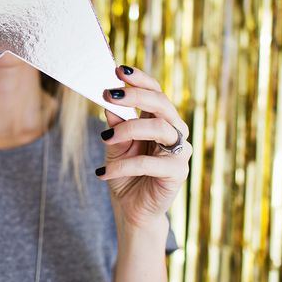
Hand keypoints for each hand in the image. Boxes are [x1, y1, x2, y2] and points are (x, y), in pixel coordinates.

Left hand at [96, 65, 191, 231]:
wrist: (132, 211)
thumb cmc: (125, 175)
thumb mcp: (114, 146)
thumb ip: (115, 125)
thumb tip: (109, 104)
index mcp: (159, 120)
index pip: (155, 91)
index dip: (139, 79)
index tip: (117, 70)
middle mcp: (173, 132)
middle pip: (162, 103)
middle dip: (136, 95)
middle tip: (110, 94)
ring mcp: (178, 152)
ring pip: (160, 127)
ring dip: (129, 128)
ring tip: (105, 138)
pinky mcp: (177, 173)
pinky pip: (151, 163)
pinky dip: (124, 165)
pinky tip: (103, 173)